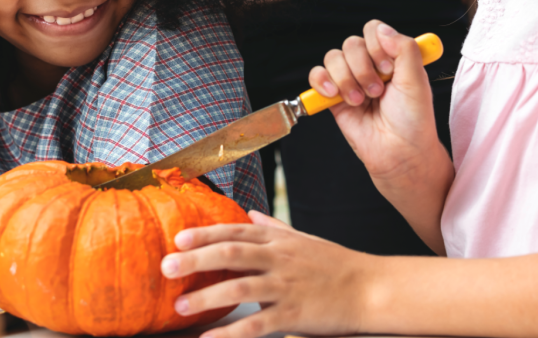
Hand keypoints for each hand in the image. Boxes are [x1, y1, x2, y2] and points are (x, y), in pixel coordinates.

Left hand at [160, 211, 370, 337]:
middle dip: (196, 259)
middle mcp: (279, 259)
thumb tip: (251, 212)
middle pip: (232, 253)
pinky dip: (233, 333)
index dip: (205, 234)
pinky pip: (258, 324)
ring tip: (181, 305)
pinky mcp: (294, 313)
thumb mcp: (305, 239)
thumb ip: (275, 228)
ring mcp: (286, 286)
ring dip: (208, 296)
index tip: (178, 238)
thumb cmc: (336, 265)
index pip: (236, 231)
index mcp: (279, 241)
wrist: (371, 288)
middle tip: (167, 266)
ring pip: (241, 287)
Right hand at [308, 21, 439, 181]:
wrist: (399, 154)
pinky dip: (322, 81)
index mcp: (392, 57)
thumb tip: (382, 29)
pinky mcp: (333, 98)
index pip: (373, 30)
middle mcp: (370, 66)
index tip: (388, 69)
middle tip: (377, 91)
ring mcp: (350, 80)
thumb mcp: (417, 80)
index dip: (376, 45)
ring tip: (360, 100)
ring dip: (346, 78)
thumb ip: (404, 48)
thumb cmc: (413, 121)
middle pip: (351, 43)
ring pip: (333, 57)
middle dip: (362, 68)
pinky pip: (316, 75)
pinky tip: (335, 94)